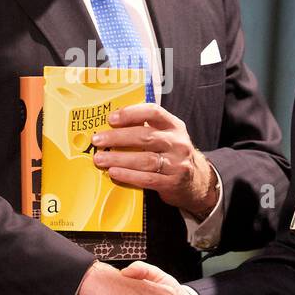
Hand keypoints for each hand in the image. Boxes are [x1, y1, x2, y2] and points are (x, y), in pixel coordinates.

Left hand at [90, 103, 218, 218]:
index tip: (111, 118)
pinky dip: (128, 175)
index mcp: (174, 126)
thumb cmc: (172, 154)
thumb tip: (112, 123)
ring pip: (145, 159)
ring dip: (119, 159)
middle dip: (118, 138)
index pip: (153, 112)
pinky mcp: (172, 182)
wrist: (196, 181)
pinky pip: (147, 179)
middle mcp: (178, 142)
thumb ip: (146, 128)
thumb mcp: (167, 136)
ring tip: (100, 159)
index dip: (131, 113)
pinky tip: (114, 173)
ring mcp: (177, 163)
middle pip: (145, 137)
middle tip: (98, 140)